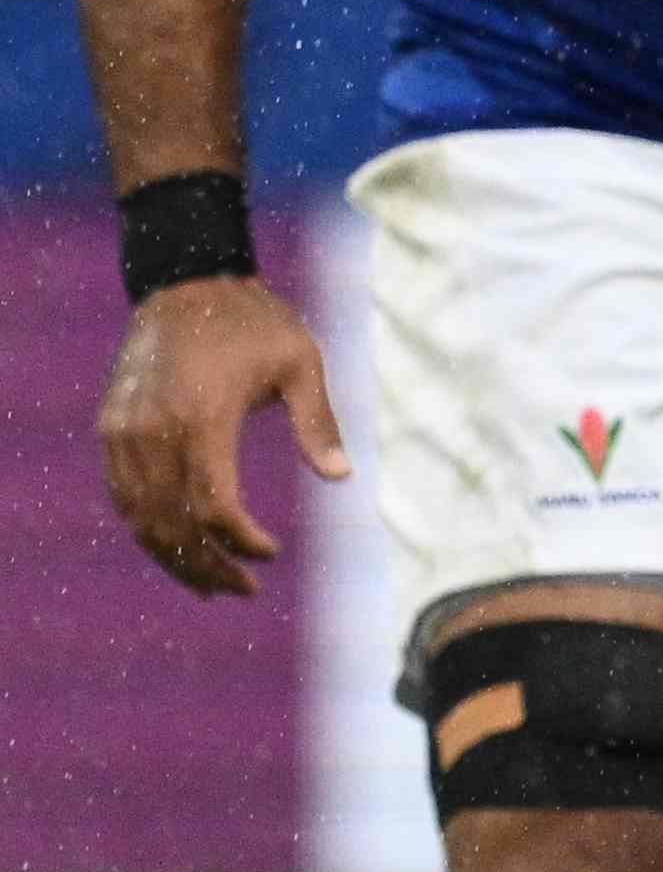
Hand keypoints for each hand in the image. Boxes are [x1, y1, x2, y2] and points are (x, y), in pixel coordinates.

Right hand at [99, 276, 348, 598]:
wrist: (187, 281)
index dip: (242, 542)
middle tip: (243, 590)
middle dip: (206, 566)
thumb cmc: (254, 321)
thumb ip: (319, 422)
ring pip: (141, 518)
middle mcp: (154, 432)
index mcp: (203, 418)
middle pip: (172, 525)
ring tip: (212, 583)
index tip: (272, 555)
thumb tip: (343, 478)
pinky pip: (124, 496)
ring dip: (173, 557)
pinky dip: (148, 528)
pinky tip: (178, 545)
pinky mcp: (111, 430)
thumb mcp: (302, 362)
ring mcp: (124, 433)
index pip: (215, 507)